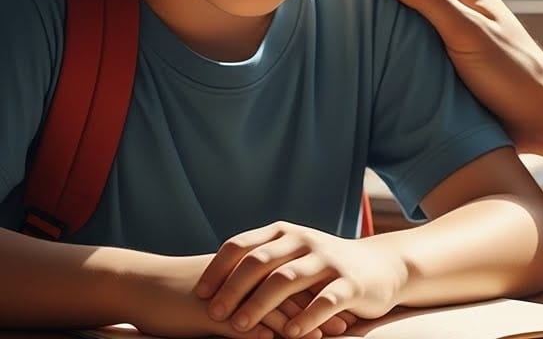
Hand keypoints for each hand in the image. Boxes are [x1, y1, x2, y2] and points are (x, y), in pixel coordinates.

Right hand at [124, 254, 331, 338]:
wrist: (140, 286)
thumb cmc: (179, 292)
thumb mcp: (220, 290)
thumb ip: (246, 296)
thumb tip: (270, 315)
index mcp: (249, 268)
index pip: (292, 279)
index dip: (318, 293)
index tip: (343, 307)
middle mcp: (244, 276)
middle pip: (291, 293)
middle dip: (319, 310)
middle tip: (346, 325)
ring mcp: (229, 294)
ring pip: (272, 309)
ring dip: (299, 325)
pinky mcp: (210, 312)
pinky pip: (241, 324)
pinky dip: (263, 333)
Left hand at [193, 221, 405, 338]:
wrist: (383, 267)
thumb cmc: (325, 268)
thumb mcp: (293, 256)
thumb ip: (260, 263)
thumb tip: (208, 286)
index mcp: (285, 233)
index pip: (242, 245)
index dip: (218, 269)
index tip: (200, 294)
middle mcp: (305, 241)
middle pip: (261, 261)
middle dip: (233, 289)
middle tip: (214, 314)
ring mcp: (329, 261)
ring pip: (288, 278)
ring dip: (261, 304)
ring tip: (241, 327)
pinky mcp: (352, 283)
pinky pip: (325, 299)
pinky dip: (306, 317)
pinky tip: (291, 334)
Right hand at [344, 0, 542, 145]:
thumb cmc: (512, 75)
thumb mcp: (467, 33)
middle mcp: (457, 5)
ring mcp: (453, 32)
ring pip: (404, 12)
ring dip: (372, 8)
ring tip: (330, 9)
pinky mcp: (449, 60)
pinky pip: (408, 40)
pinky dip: (383, 39)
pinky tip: (361, 51)